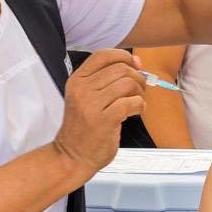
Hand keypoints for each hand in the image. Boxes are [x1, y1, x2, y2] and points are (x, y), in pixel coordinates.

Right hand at [52, 49, 144, 176]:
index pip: (103, 55)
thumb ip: (106, 80)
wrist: (72, 156)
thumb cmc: (83, 128)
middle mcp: (82, 89)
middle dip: (137, 77)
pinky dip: (140, 105)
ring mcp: (92, 104)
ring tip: (138, 102)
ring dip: (140, 92)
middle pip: (120, 69)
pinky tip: (136, 111)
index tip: (136, 65)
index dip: (125, 56)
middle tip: (139, 91)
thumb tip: (136, 62)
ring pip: (127, 84)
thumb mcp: (85, 97)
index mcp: (77, 80)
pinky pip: (131, 103)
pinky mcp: (104, 120)